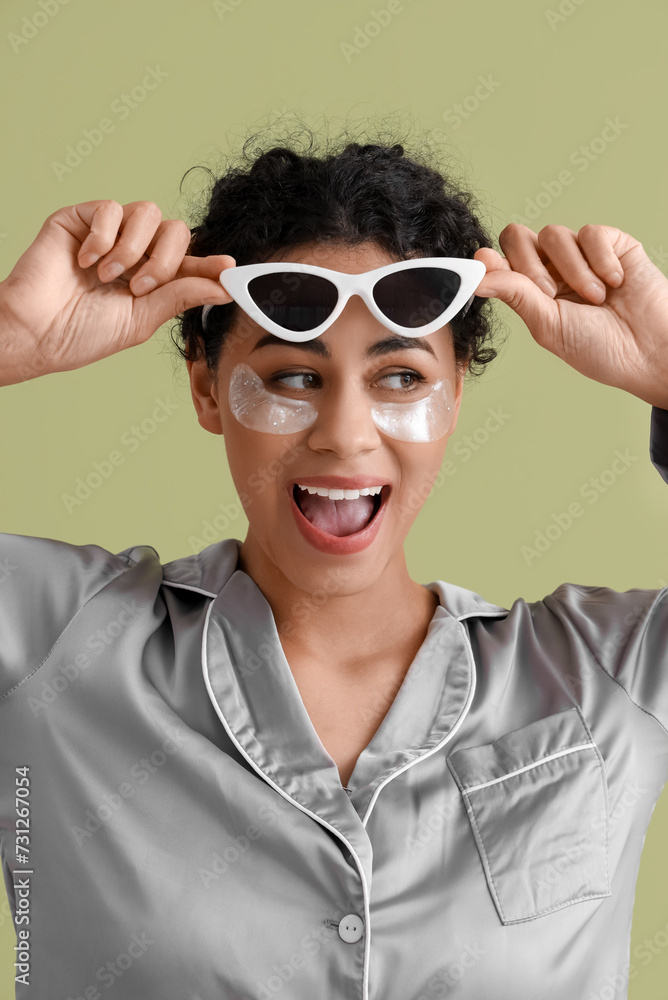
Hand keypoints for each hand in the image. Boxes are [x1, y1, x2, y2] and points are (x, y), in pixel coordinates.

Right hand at [0, 200, 233, 384]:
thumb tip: (224, 286)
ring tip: (108, 276)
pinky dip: (103, 237)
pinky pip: (110, 208)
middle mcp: (133, 251)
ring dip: (132, 249)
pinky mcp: (79, 218)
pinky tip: (86, 262)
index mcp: (150, 278)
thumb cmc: (82, 333)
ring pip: (147, 213)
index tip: (229, 269)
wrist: (37, 332)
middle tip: (141, 287)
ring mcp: (107, 232)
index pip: (188, 262)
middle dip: (164, 260)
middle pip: (175, 230)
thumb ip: (180, 296)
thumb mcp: (142, 319)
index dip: (209, 265)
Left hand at [474, 224, 667, 408]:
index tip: (483, 264)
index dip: (491, 261)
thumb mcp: (548, 325)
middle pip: (518, 237)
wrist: (650, 352)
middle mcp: (552, 270)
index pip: (501, 262)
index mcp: (532, 292)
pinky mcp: (612, 244)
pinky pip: (591, 233)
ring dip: (573, 271)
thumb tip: (477, 276)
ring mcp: (581, 255)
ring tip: (594, 299)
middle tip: (552, 295)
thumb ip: (515, 294)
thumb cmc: (600, 349)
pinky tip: (615, 283)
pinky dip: (601, 260)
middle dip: (531, 265)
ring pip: (554, 235)